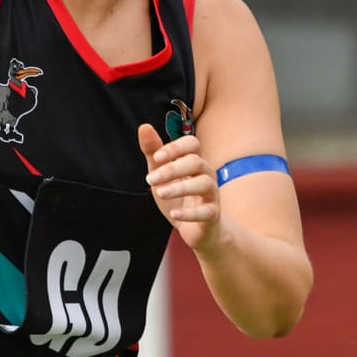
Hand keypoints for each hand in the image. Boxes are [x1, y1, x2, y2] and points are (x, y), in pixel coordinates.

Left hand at [138, 124, 218, 249]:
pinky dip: (190, 212)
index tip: (157, 157)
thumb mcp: (162, 174)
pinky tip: (174, 213)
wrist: (198, 230)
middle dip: (172, 169)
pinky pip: (207, 210)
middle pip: (196, 162)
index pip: (192, 144)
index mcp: (194, 162)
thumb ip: (154, 153)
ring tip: (160, 193)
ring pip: (204, 183)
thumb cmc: (180, 198)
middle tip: (150, 180)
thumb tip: (143, 127)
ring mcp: (211, 194)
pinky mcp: (213, 214)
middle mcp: (206, 174)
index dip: (175, 147)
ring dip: (180, 187)